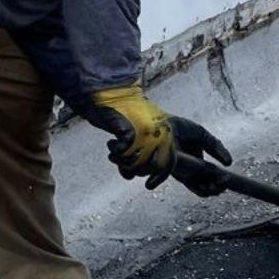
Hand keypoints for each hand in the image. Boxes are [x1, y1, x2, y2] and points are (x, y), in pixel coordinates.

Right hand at [83, 84, 199, 188]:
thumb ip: (143, 150)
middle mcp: (158, 133)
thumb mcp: (141, 131)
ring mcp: (144, 132)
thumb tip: (131, 175)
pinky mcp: (128, 129)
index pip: (169, 163)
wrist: (110, 93)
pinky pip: (123, 151)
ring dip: (122, 162)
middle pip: (152, 167)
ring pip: (136, 163)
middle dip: (136, 170)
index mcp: (165, 133)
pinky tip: (112, 145)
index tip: (149, 185)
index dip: (159, 177)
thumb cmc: (123, 114)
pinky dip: (116, 151)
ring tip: (115, 155)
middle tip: (125, 166)